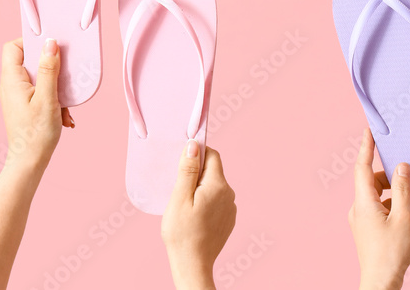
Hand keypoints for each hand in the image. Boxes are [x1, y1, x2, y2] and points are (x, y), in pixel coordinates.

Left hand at [0, 38, 72, 173]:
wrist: (29, 163)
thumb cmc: (36, 133)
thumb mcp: (47, 98)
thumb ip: (48, 69)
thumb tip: (50, 43)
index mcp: (11, 79)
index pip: (14, 46)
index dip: (31, 41)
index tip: (52, 46)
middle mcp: (11, 85)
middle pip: (30, 60)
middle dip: (52, 68)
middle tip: (66, 76)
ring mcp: (18, 95)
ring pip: (40, 77)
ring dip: (56, 87)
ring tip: (65, 104)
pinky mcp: (25, 105)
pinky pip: (42, 91)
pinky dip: (55, 99)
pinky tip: (63, 115)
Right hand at [162, 141, 236, 289]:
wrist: (193, 264)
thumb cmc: (182, 233)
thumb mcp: (179, 198)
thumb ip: (188, 170)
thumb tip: (194, 145)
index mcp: (219, 185)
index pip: (213, 155)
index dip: (197, 154)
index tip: (182, 163)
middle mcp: (229, 194)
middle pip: (213, 171)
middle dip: (196, 174)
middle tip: (178, 190)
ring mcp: (230, 208)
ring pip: (214, 187)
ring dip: (200, 189)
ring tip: (185, 206)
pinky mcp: (228, 219)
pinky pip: (216, 201)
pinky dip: (205, 202)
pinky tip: (194, 216)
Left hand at [349, 129, 409, 289]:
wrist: (382, 284)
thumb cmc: (390, 253)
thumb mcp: (403, 217)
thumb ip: (403, 190)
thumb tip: (401, 168)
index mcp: (363, 201)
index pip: (362, 166)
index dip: (366, 146)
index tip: (369, 130)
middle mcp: (361, 209)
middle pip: (379, 184)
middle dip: (402, 183)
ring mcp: (366, 222)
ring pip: (389, 202)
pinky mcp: (373, 233)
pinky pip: (390, 217)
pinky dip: (407, 217)